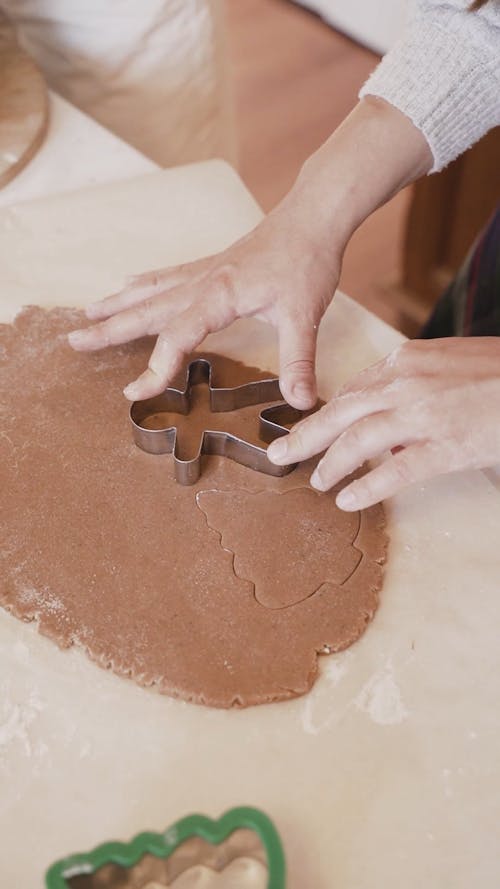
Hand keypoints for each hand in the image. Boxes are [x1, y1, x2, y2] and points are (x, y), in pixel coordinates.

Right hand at [68, 98, 431, 407]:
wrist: (314, 216)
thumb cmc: (308, 261)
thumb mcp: (306, 314)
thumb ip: (299, 360)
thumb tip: (302, 403)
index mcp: (219, 295)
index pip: (177, 336)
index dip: (155, 367)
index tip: (134, 392)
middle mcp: (204, 282)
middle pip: (147, 309)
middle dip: (109, 329)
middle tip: (73, 343)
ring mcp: (205, 271)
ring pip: (150, 291)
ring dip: (118, 305)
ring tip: (87, 316)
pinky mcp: (213, 265)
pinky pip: (167, 277)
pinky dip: (143, 284)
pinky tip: (127, 284)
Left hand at [268, 338, 499, 508]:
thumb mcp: (452, 363)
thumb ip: (417, 383)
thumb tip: (393, 415)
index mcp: (408, 359)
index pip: (354, 389)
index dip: (328, 413)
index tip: (311, 428)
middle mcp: (408, 382)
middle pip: (342, 412)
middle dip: (306, 435)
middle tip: (279, 454)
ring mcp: (425, 414)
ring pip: (359, 441)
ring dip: (331, 464)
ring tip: (316, 482)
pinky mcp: (446, 445)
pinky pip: (395, 471)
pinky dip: (367, 487)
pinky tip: (348, 500)